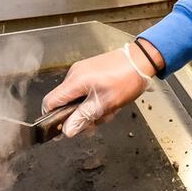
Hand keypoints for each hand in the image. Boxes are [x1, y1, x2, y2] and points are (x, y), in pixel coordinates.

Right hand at [42, 44, 156, 137]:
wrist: (141, 60)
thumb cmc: (127, 79)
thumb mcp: (106, 104)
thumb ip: (83, 117)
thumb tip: (67, 130)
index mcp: (75, 81)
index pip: (50, 102)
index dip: (52, 118)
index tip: (60, 130)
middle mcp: (74, 74)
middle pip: (64, 102)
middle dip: (78, 115)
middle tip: (97, 119)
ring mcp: (82, 71)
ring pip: (76, 98)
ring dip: (89, 108)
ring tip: (108, 109)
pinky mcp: (90, 70)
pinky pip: (84, 90)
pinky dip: (94, 99)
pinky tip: (108, 101)